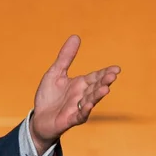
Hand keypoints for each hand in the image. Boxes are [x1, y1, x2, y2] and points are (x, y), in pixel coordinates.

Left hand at [29, 35, 120, 153]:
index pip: (96, 77)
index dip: (105, 73)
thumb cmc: (49, 96)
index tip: (116, 68)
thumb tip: (76, 36)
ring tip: (105, 89)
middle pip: (95, 88)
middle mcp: (82, 95)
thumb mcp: (55, 73)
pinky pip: (79, 115)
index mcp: (80, 84)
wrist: (39, 118)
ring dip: (97, 95)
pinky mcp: (70, 119)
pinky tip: (88, 105)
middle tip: (113, 76)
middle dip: (104, 82)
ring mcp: (77, 108)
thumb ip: (65, 57)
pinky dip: (84, 110)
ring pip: (90, 101)